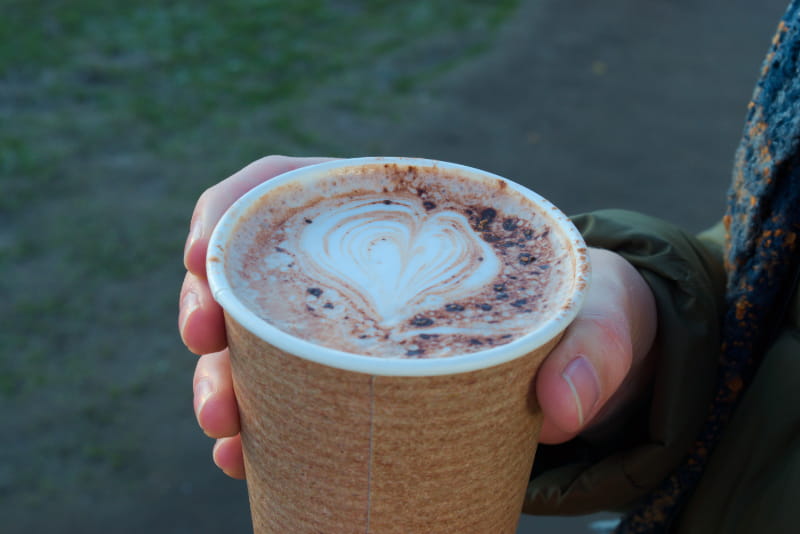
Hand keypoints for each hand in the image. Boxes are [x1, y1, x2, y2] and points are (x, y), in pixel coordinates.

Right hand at [179, 156, 657, 477]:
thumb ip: (596, 348)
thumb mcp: (603, 315)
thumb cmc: (586, 310)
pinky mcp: (355, 385)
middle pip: (254, 271)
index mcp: (397, 214)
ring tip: (226, 428)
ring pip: (256, 342)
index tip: (203, 256)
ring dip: (222, 379)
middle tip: (208, 354)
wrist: (590, 358)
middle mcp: (357, 270)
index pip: (286, 187)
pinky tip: (245, 458)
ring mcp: (349, 330)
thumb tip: (558, 409)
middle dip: (211, 310)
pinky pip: (286, 399)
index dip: (229, 212)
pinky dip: (258, 428)